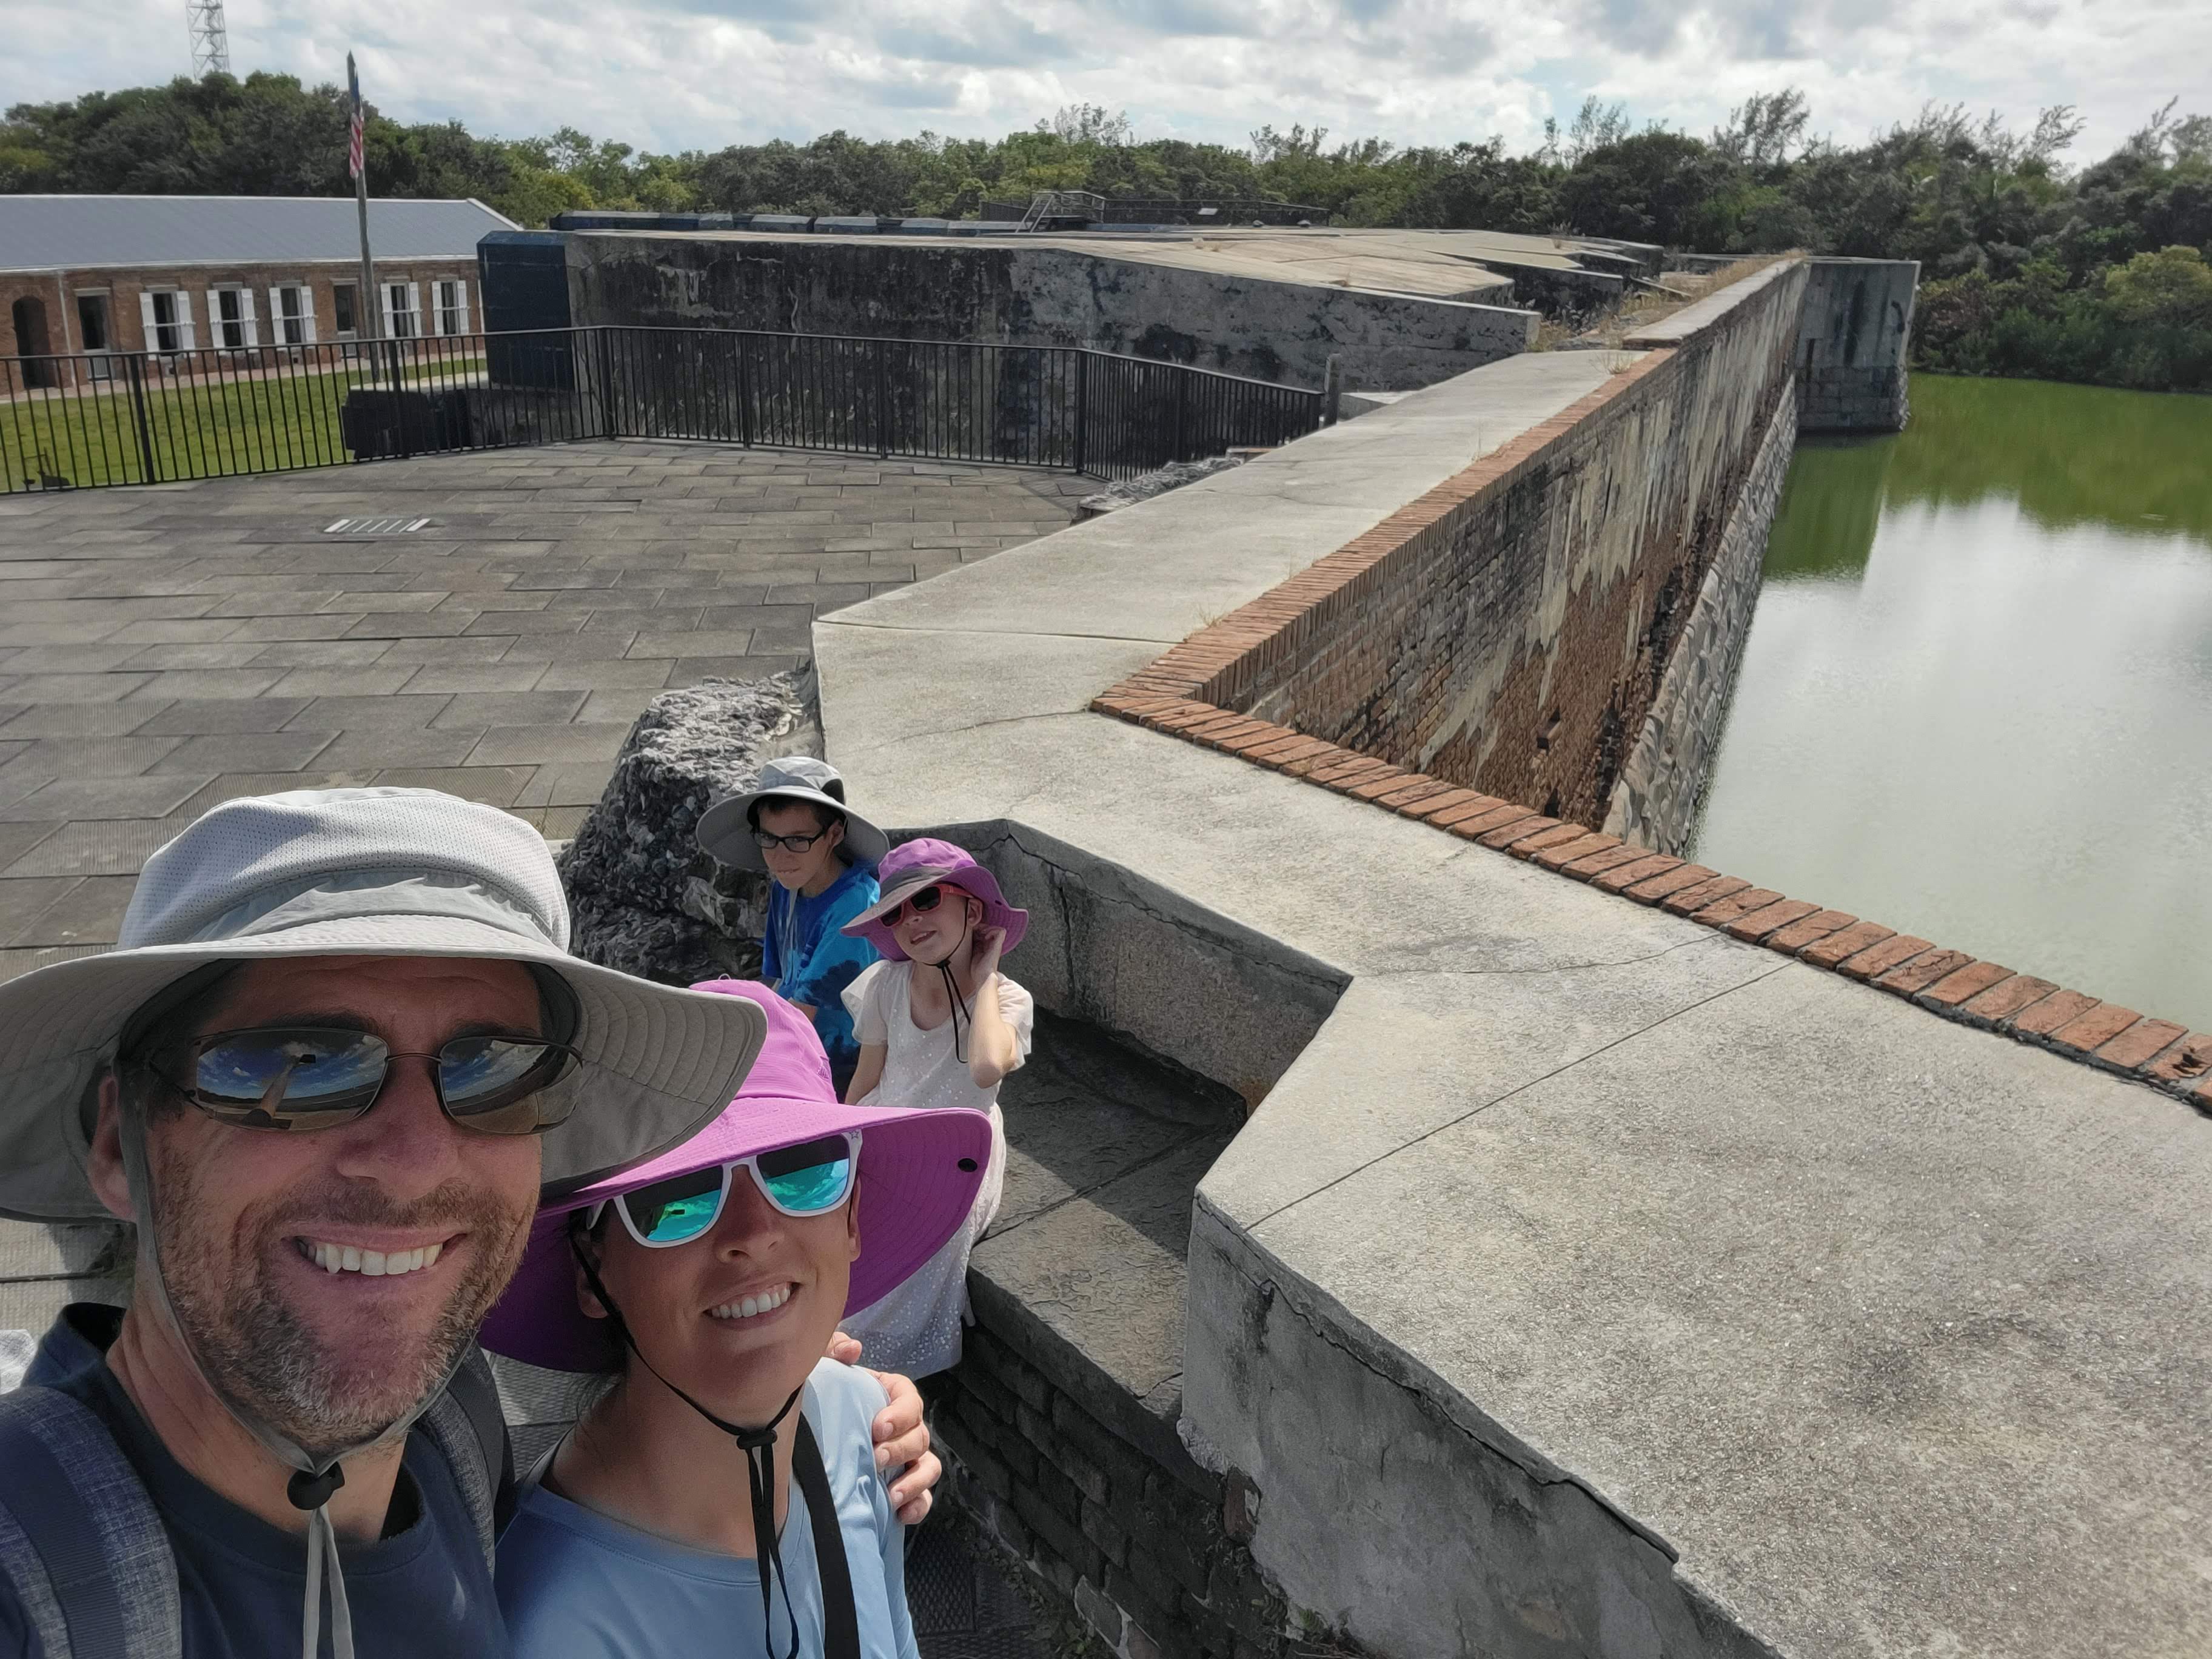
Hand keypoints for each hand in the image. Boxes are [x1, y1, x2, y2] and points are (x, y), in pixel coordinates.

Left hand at [829, 1332, 939, 1523]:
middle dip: (901, 1449)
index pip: (910, 1399)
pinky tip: (901, 1513)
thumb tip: (852, 1349)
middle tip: (877, 1458)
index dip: (900, 1414)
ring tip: (892, 1494)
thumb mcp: (823, 1372)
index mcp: (891, 1396)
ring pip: (929, 1467)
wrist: (809, 1441)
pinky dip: (918, 1506)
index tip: (878, 1427)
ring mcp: (908, 1460)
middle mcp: (905, 1428)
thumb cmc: (823, 1400)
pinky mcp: (904, 1488)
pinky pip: (923, 1499)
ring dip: (915, 1480)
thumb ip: (831, 1350)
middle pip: (920, 1436)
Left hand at [971, 924, 1005, 984]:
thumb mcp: (973, 953)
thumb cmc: (978, 969)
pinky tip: (985, 936)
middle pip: (991, 928)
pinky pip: (1000, 932)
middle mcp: (993, 945)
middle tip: (976, 930)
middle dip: (982, 926)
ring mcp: (996, 945)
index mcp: (987, 947)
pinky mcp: (998, 946)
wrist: (983, 977)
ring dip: (987, 927)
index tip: (972, 932)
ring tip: (981, 932)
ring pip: (997, 928)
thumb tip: (969, 936)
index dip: (978, 929)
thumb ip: (974, 945)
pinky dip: (992, 931)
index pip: (984, 932)